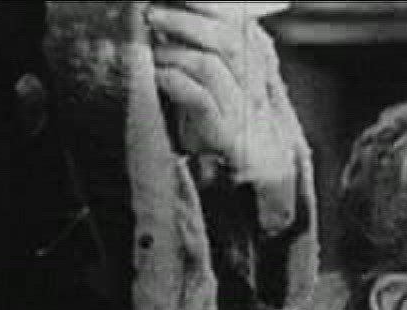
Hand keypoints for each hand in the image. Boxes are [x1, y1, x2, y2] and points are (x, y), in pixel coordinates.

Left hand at [146, 3, 291, 189]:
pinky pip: (200, 100)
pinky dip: (174, 82)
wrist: (239, 194)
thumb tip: (166, 16)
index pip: (239, 27)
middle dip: (187, 22)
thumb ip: (202, 56)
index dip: (210, 8)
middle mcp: (255, 91)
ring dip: (174, 53)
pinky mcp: (227, 139)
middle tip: (152, 15)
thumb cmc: (213, 135)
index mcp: (256, 72)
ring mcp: (244, 116)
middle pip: (228, 40)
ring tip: (150, 54)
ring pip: (212, 66)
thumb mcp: (212, 91)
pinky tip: (157, 78)